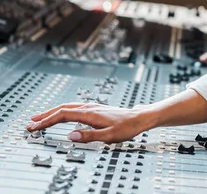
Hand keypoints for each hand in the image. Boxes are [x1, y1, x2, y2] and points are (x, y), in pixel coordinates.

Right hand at [26, 102, 151, 143]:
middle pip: (62, 109)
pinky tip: (61, 114)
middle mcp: (89, 108)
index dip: (47, 121)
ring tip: (40, 118)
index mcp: (90, 114)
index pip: (63, 116)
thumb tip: (70, 135)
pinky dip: (62, 110)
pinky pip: (74, 107)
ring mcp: (92, 107)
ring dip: (53, 112)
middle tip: (30, 122)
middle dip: (45, 115)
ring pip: (67, 107)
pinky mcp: (95, 109)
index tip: (35, 127)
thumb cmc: (127, 127)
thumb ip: (89, 136)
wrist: (139, 118)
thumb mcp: (109, 136)